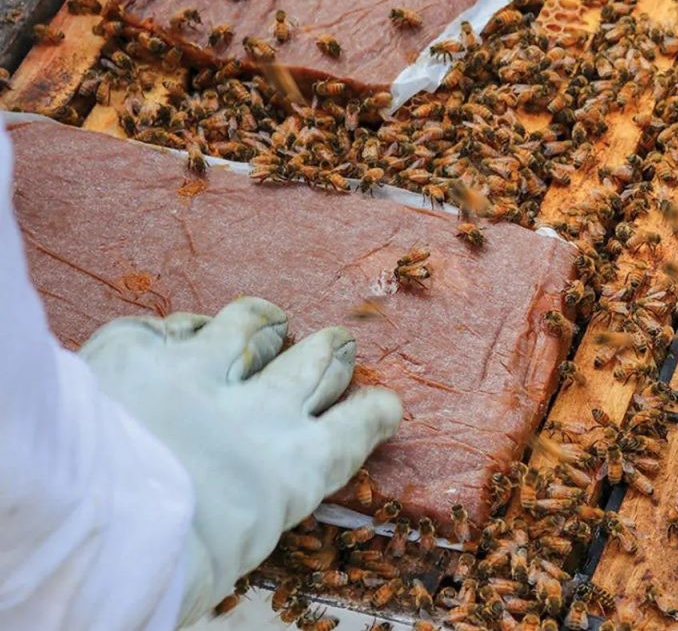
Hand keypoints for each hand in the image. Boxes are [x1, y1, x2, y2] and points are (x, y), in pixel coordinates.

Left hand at [80, 297, 401, 626]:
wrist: (80, 529)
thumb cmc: (159, 572)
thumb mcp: (231, 558)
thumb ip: (253, 510)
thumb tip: (247, 505)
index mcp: (293, 468)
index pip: (354, 428)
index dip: (374, 411)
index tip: (384, 404)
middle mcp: (260, 410)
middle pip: (316, 362)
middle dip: (333, 352)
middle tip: (339, 344)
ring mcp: (200, 370)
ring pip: (250, 325)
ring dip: (265, 321)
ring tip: (270, 317)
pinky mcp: (141, 351)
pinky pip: (175, 325)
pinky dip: (186, 328)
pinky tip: (186, 329)